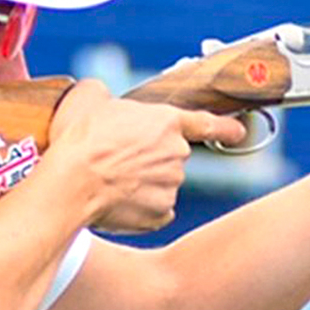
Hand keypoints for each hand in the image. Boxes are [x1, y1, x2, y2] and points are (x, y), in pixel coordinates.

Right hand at [48, 79, 246, 232]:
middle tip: (114, 159)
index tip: (239, 132)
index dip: (225, 128)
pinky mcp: (159, 214)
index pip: (205, 123)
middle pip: (169, 156)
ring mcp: (171, 186)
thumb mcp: (87, 97)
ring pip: (161, 184)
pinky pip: (154, 211)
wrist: (70, 183)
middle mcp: (176, 153)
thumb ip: (105, 96)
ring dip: (141, 184)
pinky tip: (115, 202)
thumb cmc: (78, 139)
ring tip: (107, 181)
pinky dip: (138, 209)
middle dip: (148, 159)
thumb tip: (102, 99)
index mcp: (165, 121)